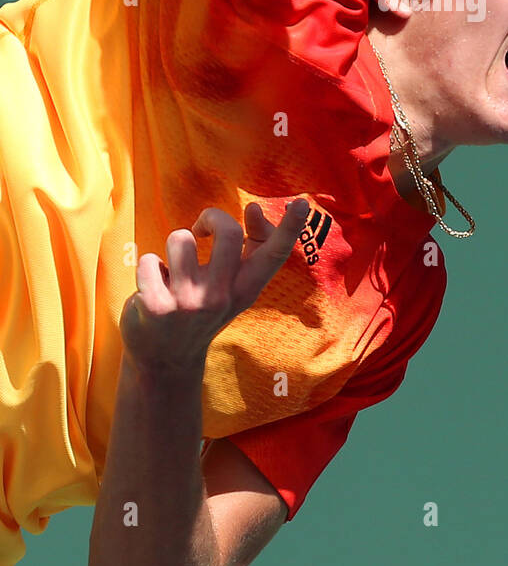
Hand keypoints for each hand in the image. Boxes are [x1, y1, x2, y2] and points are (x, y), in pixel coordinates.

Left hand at [119, 200, 308, 371]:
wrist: (164, 362)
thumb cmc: (200, 309)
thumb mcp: (230, 287)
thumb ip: (246, 251)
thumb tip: (255, 209)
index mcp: (245, 290)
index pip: (273, 256)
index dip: (290, 228)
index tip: (301, 203)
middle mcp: (222, 297)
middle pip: (229, 231)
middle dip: (211, 216)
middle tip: (201, 229)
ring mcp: (189, 303)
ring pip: (181, 238)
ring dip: (173, 247)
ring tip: (173, 270)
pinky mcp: (156, 307)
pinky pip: (149, 260)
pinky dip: (148, 268)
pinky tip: (153, 289)